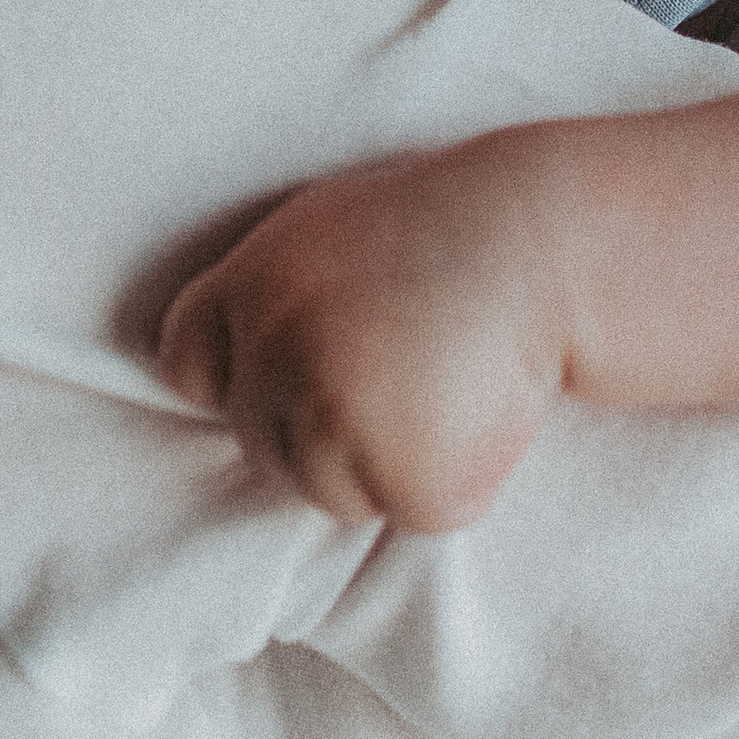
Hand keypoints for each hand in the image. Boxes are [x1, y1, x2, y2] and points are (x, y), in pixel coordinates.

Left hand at [156, 137, 568, 533]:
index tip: (294, 376)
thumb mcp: (336, 228)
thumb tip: (219, 376)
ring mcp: (335, 418)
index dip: (234, 379)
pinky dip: (449, 482)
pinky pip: (410, 510)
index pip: (187, 362)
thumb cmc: (453, 228)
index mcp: (253, 281)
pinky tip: (482, 411)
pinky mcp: (401, 476)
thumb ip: (274, 297)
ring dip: (387, 462)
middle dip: (324, 432)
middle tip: (407, 370)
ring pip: (331, 492)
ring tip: (449, 382)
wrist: (550, 240)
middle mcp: (277, 350)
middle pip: (263, 445)